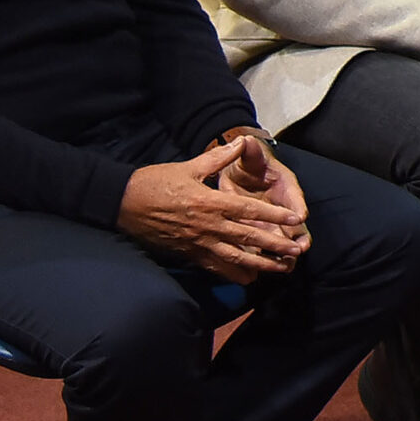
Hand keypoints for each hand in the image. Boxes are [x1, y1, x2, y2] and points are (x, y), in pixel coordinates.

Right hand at [117, 140, 308, 278]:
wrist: (123, 204)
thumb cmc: (156, 181)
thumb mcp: (189, 166)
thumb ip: (218, 157)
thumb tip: (240, 141)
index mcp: (211, 202)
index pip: (250, 210)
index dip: (274, 216)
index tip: (294, 220)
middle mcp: (208, 225)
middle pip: (248, 237)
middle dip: (274, 244)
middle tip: (296, 250)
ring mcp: (198, 243)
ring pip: (235, 257)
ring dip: (260, 264)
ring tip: (281, 268)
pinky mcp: (188, 254)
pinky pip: (214, 267)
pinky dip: (233, 274)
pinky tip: (249, 279)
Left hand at [213, 134, 309, 255]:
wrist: (239, 172)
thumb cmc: (248, 162)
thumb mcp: (249, 154)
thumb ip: (250, 151)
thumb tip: (246, 140)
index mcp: (283, 185)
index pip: (293, 195)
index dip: (296, 205)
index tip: (300, 216)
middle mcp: (282, 205)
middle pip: (293, 223)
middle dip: (298, 237)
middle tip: (301, 248)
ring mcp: (272, 220)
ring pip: (281, 239)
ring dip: (284, 252)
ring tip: (287, 266)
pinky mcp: (260, 230)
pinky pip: (263, 246)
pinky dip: (263, 258)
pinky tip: (261, 271)